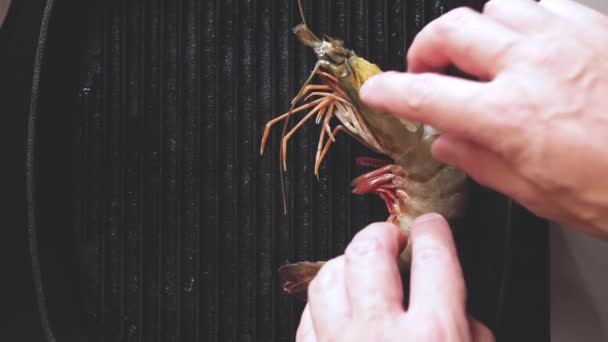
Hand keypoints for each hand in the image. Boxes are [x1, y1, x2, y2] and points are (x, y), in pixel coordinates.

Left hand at [297, 214, 493, 341]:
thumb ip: (471, 333)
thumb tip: (462, 310)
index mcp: (434, 336)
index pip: (433, 256)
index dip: (433, 231)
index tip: (430, 227)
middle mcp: (381, 335)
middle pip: (370, 251)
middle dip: (381, 234)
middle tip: (391, 238)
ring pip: (327, 278)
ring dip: (345, 267)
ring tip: (359, 271)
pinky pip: (307, 319)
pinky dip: (323, 308)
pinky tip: (338, 312)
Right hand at [359, 0, 607, 236]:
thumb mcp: (537, 194)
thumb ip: (479, 162)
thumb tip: (445, 144)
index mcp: (510, 117)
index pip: (424, 93)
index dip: (389, 91)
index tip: (377, 92)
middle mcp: (533, 66)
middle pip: (450, 29)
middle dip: (424, 48)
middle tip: (425, 70)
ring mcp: (567, 39)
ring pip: (495, 6)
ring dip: (476, 30)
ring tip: (480, 56)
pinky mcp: (596, 27)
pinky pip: (541, 2)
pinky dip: (520, 18)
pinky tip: (525, 43)